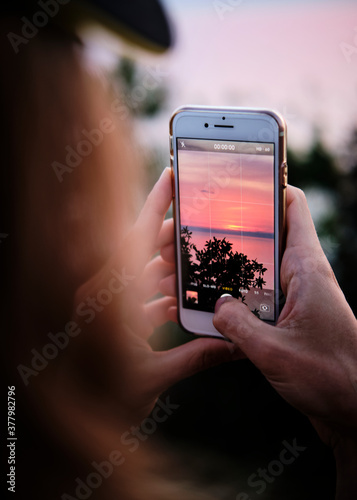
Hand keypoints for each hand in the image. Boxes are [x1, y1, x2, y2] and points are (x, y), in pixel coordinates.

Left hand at [69, 168, 238, 422]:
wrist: (72, 417)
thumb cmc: (100, 397)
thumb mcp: (150, 378)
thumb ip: (193, 358)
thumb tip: (234, 347)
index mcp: (109, 296)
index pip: (134, 238)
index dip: (154, 205)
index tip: (171, 176)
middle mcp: (105, 292)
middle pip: (143, 251)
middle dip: (174, 239)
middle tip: (203, 226)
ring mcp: (108, 303)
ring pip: (143, 272)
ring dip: (171, 269)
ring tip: (199, 262)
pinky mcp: (112, 316)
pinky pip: (140, 294)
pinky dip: (162, 294)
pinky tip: (184, 299)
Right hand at [213, 185, 356, 496]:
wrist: (354, 412)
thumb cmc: (332, 378)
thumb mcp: (276, 352)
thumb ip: (238, 326)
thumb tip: (214, 306)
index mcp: (307, 268)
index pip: (293, 206)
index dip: (267, 184)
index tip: (234, 177)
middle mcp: (300, 275)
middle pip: (261, 236)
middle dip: (225, 232)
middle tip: (188, 233)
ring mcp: (291, 296)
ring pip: (252, 267)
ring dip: (223, 267)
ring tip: (186, 268)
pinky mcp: (285, 317)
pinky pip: (252, 296)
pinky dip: (230, 296)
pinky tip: (206, 307)